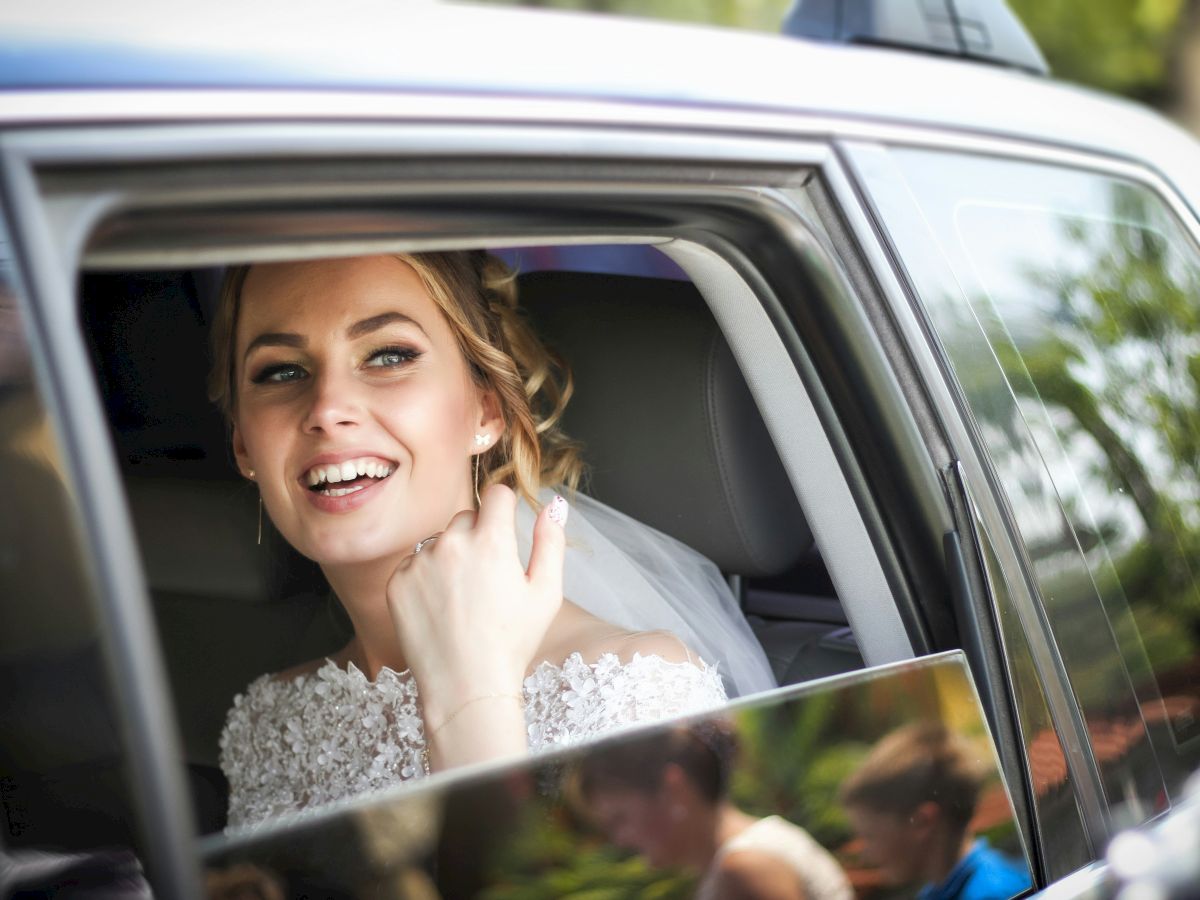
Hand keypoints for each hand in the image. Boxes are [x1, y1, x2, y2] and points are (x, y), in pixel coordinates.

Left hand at [385, 484, 566, 724]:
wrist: (466, 687)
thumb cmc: (511, 644)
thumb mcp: (546, 593)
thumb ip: (550, 542)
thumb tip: (553, 504)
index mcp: (491, 541)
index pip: (496, 494)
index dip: (504, 509)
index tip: (505, 529)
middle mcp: (451, 543)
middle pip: (466, 517)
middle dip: (478, 536)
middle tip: (487, 579)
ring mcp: (419, 562)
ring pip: (439, 541)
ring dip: (450, 557)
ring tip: (462, 600)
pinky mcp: (396, 583)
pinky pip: (413, 564)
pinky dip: (425, 579)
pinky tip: (440, 609)